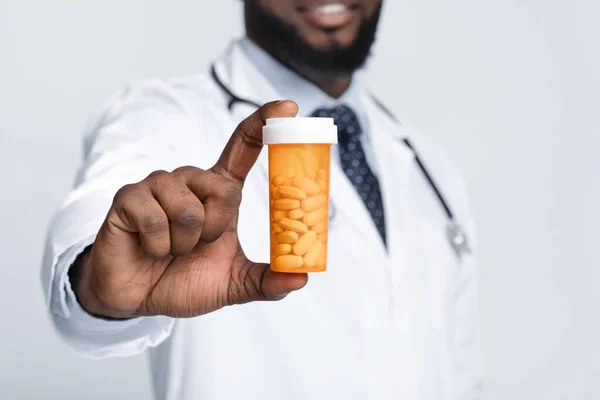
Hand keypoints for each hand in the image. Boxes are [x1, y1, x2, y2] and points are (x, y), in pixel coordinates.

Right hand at [74, 100, 306, 318]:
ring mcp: (158, 186)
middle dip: (215, 231)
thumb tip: (303, 278)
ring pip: (189, 210)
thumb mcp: (233, 283)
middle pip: (224, 190)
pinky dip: (158, 246)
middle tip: (197, 247)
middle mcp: (190, 181)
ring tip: (170, 249)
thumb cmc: (184, 281)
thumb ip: (267, 280)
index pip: (242, 147)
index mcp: (217, 192)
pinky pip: (156, 219)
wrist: (139, 299)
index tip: (289, 107)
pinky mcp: (129, 197)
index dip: (264, 124)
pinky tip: (149, 248)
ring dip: (184, 244)